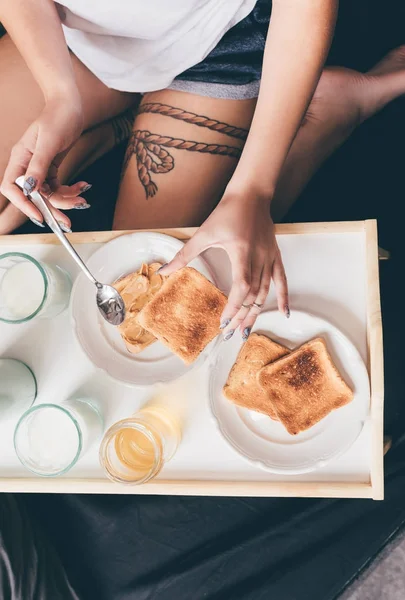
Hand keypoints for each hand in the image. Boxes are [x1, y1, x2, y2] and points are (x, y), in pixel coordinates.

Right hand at [0, 95, 90, 229]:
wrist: (70, 106)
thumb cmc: (58, 118)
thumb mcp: (49, 143)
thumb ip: (39, 167)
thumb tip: (29, 188)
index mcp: (19, 158)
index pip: (12, 188)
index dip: (23, 204)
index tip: (40, 215)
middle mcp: (27, 165)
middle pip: (33, 196)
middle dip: (51, 209)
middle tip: (67, 222)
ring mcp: (39, 168)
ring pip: (49, 194)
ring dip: (66, 200)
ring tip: (82, 200)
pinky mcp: (52, 168)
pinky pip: (58, 187)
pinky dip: (70, 190)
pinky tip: (82, 186)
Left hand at [159, 190, 288, 340]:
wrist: (250, 194)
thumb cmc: (227, 212)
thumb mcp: (203, 234)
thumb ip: (183, 255)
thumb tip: (163, 272)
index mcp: (241, 252)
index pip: (241, 287)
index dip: (233, 307)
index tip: (223, 323)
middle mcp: (258, 257)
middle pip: (253, 295)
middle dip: (242, 316)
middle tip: (230, 334)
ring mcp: (269, 257)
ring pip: (266, 291)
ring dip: (257, 312)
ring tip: (246, 330)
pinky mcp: (275, 255)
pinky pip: (282, 280)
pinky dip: (283, 297)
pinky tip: (285, 313)